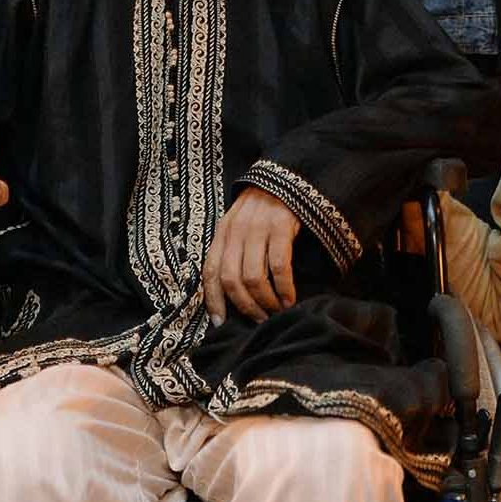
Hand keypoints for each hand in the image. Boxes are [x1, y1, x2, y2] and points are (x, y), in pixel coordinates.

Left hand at [202, 188, 300, 325]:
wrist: (287, 178)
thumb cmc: (263, 207)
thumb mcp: (239, 224)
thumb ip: (232, 250)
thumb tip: (231, 292)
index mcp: (222, 232)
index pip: (210, 272)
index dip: (213, 301)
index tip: (221, 323)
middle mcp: (236, 231)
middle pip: (232, 280)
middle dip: (245, 307)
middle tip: (258, 320)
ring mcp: (258, 228)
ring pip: (254, 277)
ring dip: (265, 301)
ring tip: (275, 311)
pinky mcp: (281, 226)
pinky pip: (279, 265)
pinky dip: (284, 288)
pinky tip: (290, 298)